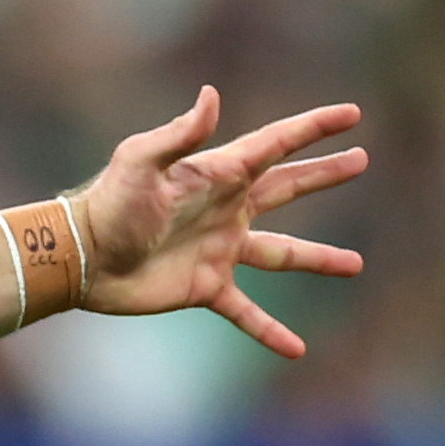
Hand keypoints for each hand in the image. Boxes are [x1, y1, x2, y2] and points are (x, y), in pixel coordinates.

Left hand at [72, 86, 368, 357]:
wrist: (84, 258)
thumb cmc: (109, 204)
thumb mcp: (142, 162)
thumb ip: (181, 134)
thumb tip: (212, 96)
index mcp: (219, 174)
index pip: (276, 145)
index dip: (314, 128)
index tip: (352, 114)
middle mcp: (227, 209)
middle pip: (288, 188)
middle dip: (324, 173)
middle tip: (361, 159)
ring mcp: (220, 250)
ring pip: (282, 254)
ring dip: (318, 258)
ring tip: (355, 264)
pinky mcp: (206, 288)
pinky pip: (248, 312)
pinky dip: (270, 330)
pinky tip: (296, 349)